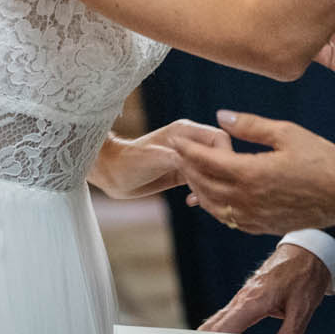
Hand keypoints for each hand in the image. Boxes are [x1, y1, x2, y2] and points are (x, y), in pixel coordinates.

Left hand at [89, 119, 229, 199]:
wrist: (111, 173)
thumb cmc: (128, 161)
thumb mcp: (154, 158)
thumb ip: (178, 158)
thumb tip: (199, 163)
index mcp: (185, 131)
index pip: (219, 139)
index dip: (224, 156)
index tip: (220, 175)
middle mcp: (189, 143)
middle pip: (219, 156)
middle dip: (218, 175)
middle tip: (210, 193)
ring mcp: (187, 158)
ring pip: (212, 171)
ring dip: (210, 186)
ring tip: (200, 200)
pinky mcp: (183, 173)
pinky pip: (202, 181)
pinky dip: (202, 192)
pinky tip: (193, 202)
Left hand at [169, 111, 334, 236]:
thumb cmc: (322, 159)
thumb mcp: (287, 133)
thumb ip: (251, 126)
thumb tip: (221, 117)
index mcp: (251, 174)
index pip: (206, 161)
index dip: (187, 149)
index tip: (175, 138)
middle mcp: (247, 199)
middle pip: (203, 184)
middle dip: (187, 167)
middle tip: (178, 152)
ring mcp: (253, 217)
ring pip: (212, 205)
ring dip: (197, 188)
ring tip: (190, 172)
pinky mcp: (262, 227)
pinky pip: (227, 219)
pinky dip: (213, 206)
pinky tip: (211, 197)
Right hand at [199, 243, 333, 333]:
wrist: (307, 250)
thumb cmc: (305, 275)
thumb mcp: (303, 306)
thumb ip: (290, 332)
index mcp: (253, 301)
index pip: (223, 331)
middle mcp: (241, 300)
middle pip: (212, 328)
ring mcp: (241, 299)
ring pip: (216, 323)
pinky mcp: (246, 300)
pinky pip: (226, 319)